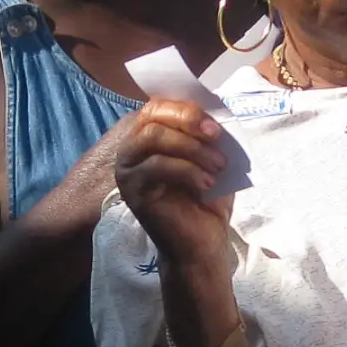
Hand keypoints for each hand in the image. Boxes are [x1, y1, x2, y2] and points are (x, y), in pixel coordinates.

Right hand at [116, 101, 233, 267]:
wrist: (202, 242)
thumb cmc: (207, 198)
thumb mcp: (212, 156)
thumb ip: (207, 132)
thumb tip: (215, 104)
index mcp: (148, 136)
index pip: (158, 106)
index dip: (186, 109)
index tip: (215, 125)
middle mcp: (131, 149)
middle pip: (153, 118)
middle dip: (189, 123)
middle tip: (218, 137)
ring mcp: (127, 169)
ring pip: (154, 137)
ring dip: (192, 148)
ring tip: (218, 166)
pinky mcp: (131, 189)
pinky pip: (156, 166)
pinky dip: (187, 170)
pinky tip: (207, 184)